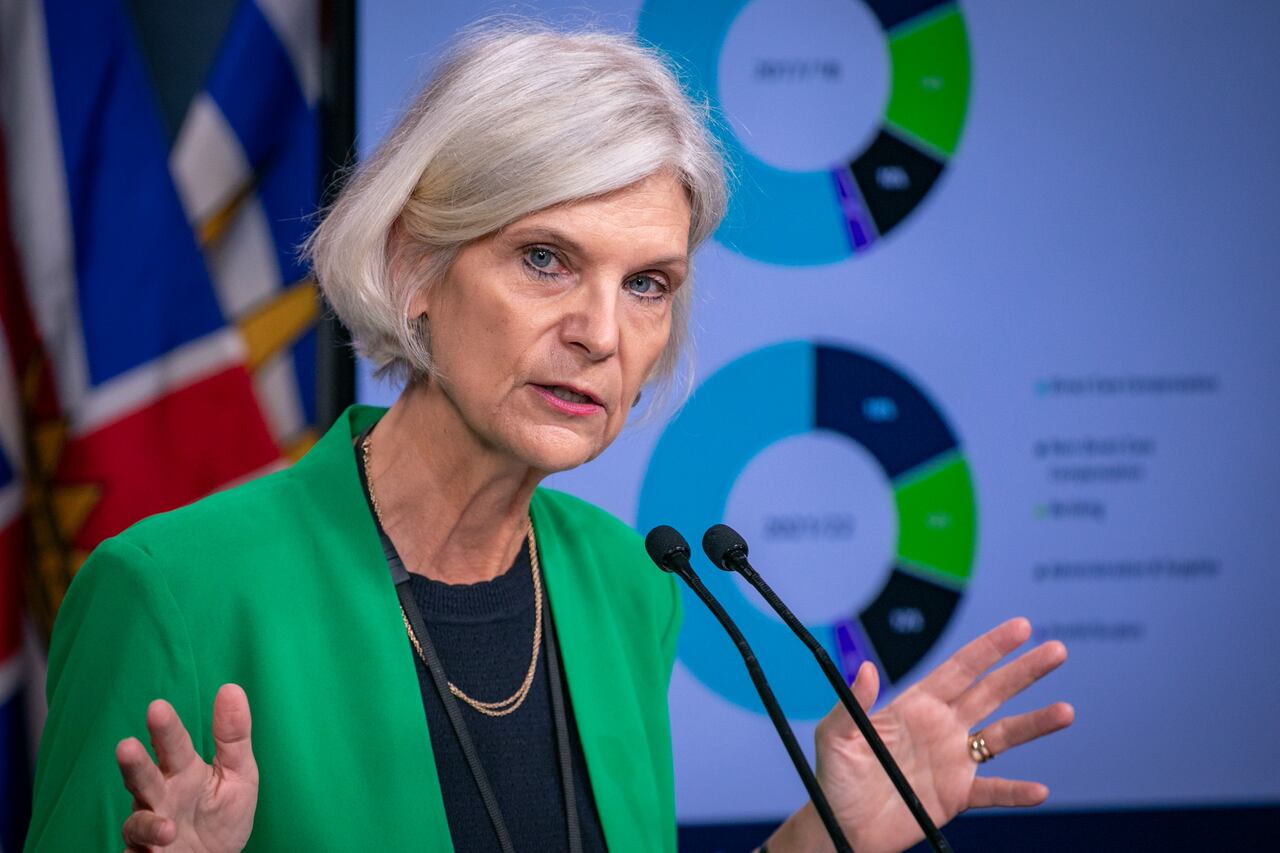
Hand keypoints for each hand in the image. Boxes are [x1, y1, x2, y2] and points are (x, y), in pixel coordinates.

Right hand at [115, 683, 258, 851]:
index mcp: (183, 770)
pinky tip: (168, 831)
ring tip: (157, 814)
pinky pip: (141, 843)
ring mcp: (151, 823)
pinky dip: (152, 836)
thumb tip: (231, 688)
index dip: (165, 729)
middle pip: (143, 775)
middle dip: (135, 762)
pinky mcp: (146, 849)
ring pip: (137, 813)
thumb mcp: (239, 773)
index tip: (157, 707)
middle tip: (126, 745)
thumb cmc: (224, 816)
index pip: (172, 745)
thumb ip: (233, 736)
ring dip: (142, 815)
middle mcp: (161, 794)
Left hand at [770, 618, 1073, 852]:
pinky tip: (1039, 790)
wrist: (841, 828)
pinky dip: (1016, 792)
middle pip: (991, 693)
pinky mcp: (956, 797)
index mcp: (915, 706)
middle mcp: (941, 727)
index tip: (1021, 627)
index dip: (990, 647)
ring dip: (1034, 724)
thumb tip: (866, 667)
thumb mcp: (836, 737)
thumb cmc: (834, 779)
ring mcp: (952, 761)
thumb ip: (853, 703)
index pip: (960, 669)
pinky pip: (993, 792)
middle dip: (1023, 672)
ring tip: (1066, 711)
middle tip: (1057, 651)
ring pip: (1002, 737)